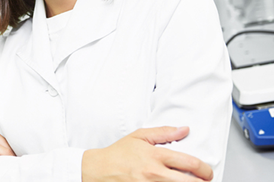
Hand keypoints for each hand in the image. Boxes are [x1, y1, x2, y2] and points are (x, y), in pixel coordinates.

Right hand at [82, 126, 212, 181]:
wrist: (99, 170)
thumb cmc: (118, 154)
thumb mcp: (139, 137)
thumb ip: (163, 132)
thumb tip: (184, 130)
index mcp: (155, 156)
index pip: (190, 163)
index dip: (205, 168)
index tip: (206, 171)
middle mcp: (155, 174)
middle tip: (205, 180)